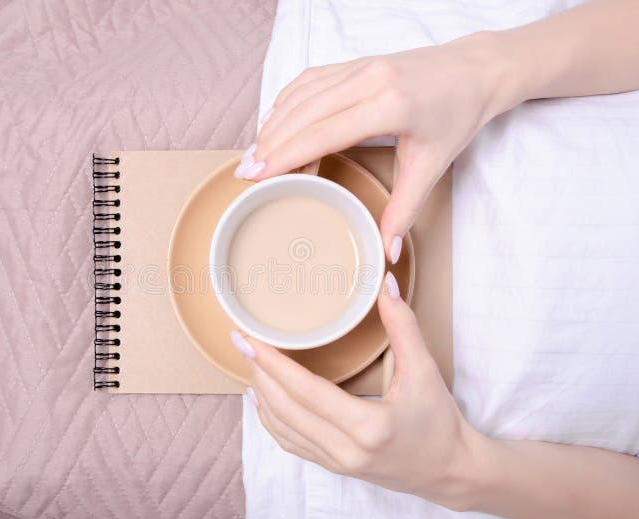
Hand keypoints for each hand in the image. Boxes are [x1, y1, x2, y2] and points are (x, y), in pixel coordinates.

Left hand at [231, 272, 483, 508]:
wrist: (451, 471)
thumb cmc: (440, 422)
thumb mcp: (425, 372)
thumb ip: (404, 327)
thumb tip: (385, 284)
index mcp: (367, 426)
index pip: (306, 391)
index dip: (272, 364)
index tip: (248, 340)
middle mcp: (346, 450)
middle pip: (285, 410)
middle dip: (259, 374)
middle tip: (241, 343)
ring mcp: (337, 462)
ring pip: (283, 429)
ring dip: (262, 396)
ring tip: (250, 364)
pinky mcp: (334, 467)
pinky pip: (291, 443)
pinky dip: (271, 420)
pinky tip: (262, 398)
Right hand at [234, 34, 513, 262]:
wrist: (475, 70)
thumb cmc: (456, 115)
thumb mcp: (432, 167)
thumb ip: (404, 210)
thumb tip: (384, 252)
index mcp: (388, 105)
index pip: (321, 133)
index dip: (284, 156)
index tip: (256, 176)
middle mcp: (368, 79)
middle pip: (301, 114)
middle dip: (268, 145)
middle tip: (245, 174)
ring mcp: (359, 67)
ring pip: (300, 95)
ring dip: (273, 125)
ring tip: (257, 156)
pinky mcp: (355, 62)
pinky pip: (308, 81)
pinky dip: (286, 104)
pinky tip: (276, 125)